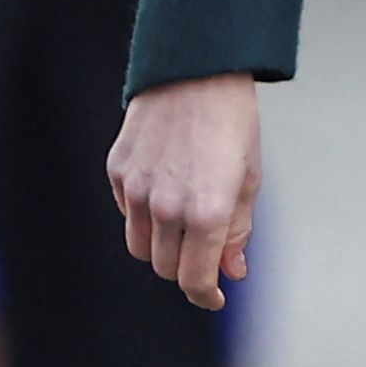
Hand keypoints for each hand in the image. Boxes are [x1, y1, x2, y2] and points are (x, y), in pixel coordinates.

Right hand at [111, 73, 261, 310]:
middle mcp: (167, 207)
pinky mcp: (118, 172)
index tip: (213, 296)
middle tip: (204, 252)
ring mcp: (137, 190)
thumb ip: (237, 231)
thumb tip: (232, 271)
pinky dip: (144, 216)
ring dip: (162, 246)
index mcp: (206, 213)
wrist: (195, 71)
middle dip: (186, 268)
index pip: (194, 279)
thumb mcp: (247, 179)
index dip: (204, 296)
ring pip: (141, 246)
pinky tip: (164, 192)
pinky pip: (127, 213)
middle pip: (166, 268)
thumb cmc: (231, 123)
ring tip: (184, 222)